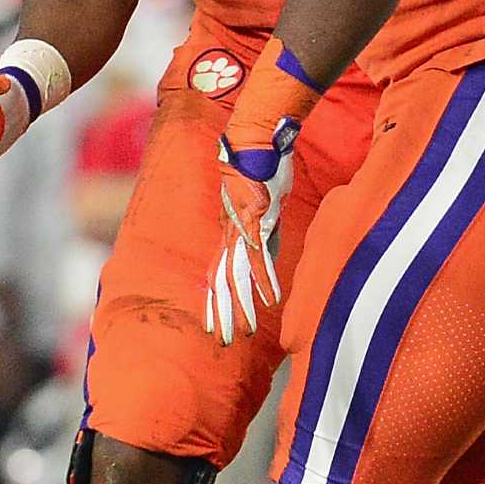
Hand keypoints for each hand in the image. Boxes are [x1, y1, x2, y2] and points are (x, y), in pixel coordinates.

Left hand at [205, 125, 296, 344]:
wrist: (253, 143)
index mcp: (229, 234)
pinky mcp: (256, 223)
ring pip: (236, 276)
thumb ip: (262, 229)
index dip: (214, 302)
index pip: (217, 275)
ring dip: (241, 306)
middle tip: (222, 341)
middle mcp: (230, 236)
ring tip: (244, 331)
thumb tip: (267, 247)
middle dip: (222, 314)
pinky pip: (260, 258)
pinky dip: (265, 281)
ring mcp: (241, 230)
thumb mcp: (261, 206)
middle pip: (221, 282)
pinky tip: (271, 302)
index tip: (213, 325)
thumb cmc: (259, 170)